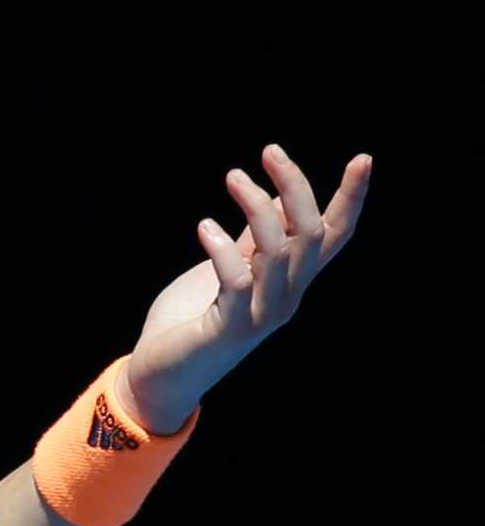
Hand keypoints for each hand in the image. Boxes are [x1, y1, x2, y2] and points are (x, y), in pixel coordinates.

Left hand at [126, 143, 370, 430]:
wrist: (162, 374)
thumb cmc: (193, 318)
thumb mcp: (230, 268)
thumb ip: (254, 240)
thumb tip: (278, 198)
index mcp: (290, 279)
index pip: (334, 235)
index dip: (351, 199)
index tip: (363, 159)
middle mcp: (286, 295)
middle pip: (309, 233)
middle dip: (297, 186)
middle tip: (270, 151)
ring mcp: (261, 313)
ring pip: (278, 251)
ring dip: (257, 207)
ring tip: (233, 177)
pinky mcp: (229, 327)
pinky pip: (237, 282)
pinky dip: (223, 249)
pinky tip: (205, 226)